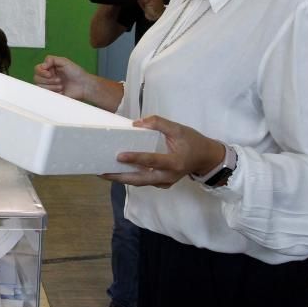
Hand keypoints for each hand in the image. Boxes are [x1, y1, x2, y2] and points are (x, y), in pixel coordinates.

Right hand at [33, 55, 91, 100]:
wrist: (84, 86)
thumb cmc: (76, 73)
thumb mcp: (65, 61)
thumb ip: (52, 59)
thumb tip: (42, 65)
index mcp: (50, 68)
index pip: (37, 69)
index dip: (41, 72)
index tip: (50, 74)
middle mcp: (48, 77)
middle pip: (36, 78)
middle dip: (48, 80)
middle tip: (59, 80)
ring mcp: (49, 86)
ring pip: (40, 86)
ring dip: (51, 87)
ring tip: (61, 86)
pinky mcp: (52, 94)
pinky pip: (45, 94)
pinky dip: (54, 93)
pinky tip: (61, 92)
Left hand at [101, 115, 225, 188]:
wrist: (206, 158)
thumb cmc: (193, 142)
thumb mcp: (178, 129)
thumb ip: (159, 123)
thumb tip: (137, 123)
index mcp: (174, 162)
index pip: (152, 161)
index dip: (135, 158)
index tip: (119, 155)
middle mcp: (168, 176)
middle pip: (140, 179)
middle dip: (119, 177)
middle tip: (101, 172)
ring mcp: (164, 182)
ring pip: (139, 183)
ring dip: (121, 178)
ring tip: (103, 173)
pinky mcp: (161, 183)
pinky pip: (143, 182)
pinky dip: (129, 178)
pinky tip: (116, 172)